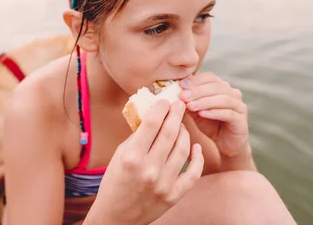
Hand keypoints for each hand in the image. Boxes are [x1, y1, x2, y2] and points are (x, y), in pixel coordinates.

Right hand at [86, 100, 203, 224]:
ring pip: (183, 149)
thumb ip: (137, 136)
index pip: (152, 123)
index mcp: (132, 156)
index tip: (165, 100)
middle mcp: (149, 169)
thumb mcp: (120, 155)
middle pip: (170, 133)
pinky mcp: (174, 195)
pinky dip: (197, 157)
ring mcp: (164, 183)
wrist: (117, 217)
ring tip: (182, 125)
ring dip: (185, 132)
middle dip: (176, 114)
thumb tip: (154, 116)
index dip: (161, 107)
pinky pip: (193, 172)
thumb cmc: (115, 182)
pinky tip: (196, 146)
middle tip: (180, 104)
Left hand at [179, 73, 248, 158]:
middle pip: (215, 86)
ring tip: (190, 106)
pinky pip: (228, 113)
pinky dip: (214, 112)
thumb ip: (188, 101)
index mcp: (222, 87)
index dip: (194, 80)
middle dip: (197, 91)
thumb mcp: (195, 111)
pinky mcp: (242, 120)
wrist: (225, 145)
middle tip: (182, 96)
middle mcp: (233, 93)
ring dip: (204, 101)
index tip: (180, 86)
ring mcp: (239, 106)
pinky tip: (202, 114)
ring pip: (222, 99)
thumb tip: (173, 92)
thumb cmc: (209, 125)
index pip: (209, 77)